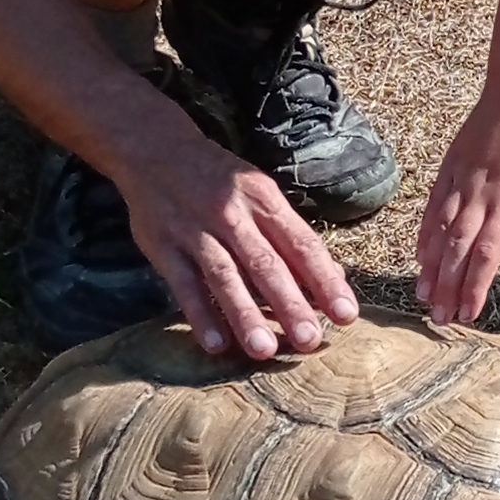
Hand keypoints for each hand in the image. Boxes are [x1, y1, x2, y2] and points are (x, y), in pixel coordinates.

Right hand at [114, 102, 357, 363]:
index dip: (325, 280)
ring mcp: (195, 230)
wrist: (153, 149)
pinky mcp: (163, 246)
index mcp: (263, 198)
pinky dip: (200, 313)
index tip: (345, 314)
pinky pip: (184, 284)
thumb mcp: (260, 194)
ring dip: (244, 313)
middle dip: (289, 303)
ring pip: (224, 275)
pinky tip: (215, 343)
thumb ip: (292, 236)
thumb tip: (333, 277)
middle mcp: (231, 213)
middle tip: (309, 340)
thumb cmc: (220, 180)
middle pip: (265, 263)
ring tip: (263, 350)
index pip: (301, 244)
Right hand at [415, 80, 499, 325]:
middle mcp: (483, 194)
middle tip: (439, 319)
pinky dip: (425, 233)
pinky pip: (433, 205)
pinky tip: (421, 255)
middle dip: (448, 288)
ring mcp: (462, 179)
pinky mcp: (450, 165)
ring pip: (440, 231)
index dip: (475, 287)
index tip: (468, 314)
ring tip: (424, 296)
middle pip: (459, 250)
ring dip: (432, 267)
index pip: (487, 254)